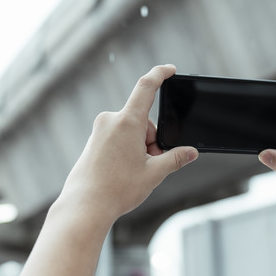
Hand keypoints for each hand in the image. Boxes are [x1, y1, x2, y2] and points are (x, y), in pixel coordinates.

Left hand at [59, 64, 198, 221]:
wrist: (84, 206)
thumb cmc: (117, 189)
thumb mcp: (153, 173)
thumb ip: (175, 158)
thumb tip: (191, 152)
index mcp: (127, 122)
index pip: (146, 87)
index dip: (160, 74)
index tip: (170, 69)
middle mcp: (110, 120)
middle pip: (143, 121)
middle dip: (152, 140)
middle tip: (149, 165)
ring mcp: (100, 130)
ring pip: (131, 131)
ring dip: (139, 146)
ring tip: (133, 172)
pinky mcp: (94, 140)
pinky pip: (117, 137)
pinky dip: (126, 149)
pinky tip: (121, 171)